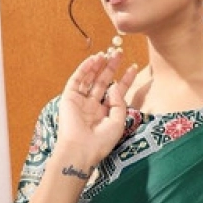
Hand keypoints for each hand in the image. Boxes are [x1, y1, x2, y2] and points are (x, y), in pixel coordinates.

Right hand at [54, 53, 138, 168]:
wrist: (81, 149)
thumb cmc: (101, 141)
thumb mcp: (118, 122)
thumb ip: (119, 103)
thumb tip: (115, 85)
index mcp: (105, 113)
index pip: (116, 92)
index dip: (125, 79)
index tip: (133, 66)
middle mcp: (92, 106)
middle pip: (103, 82)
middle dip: (111, 67)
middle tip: (119, 53)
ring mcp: (80, 101)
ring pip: (90, 79)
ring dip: (98, 66)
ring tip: (106, 53)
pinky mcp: (69, 98)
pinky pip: (77, 80)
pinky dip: (84, 69)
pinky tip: (93, 60)